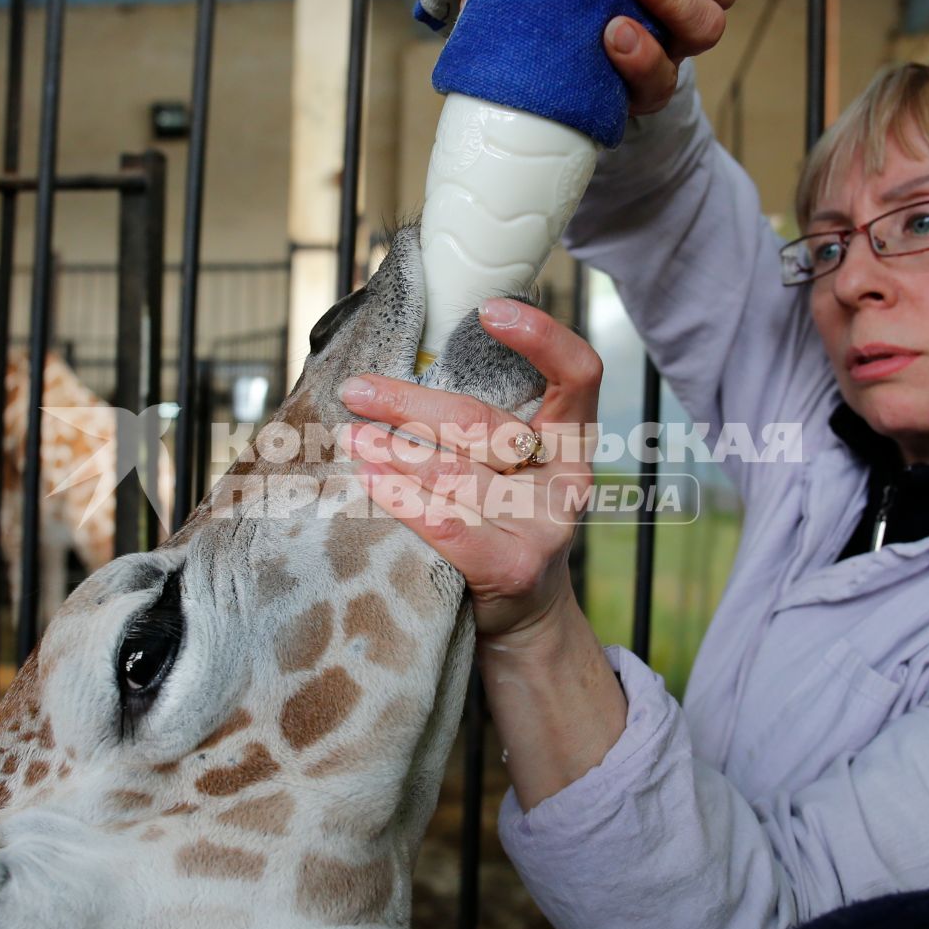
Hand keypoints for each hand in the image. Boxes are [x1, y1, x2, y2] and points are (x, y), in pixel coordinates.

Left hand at [337, 298, 601, 639]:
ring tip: (351, 434)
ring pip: (455, 471)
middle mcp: (568, 478)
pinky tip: (368, 477)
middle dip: (411, 402)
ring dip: (392, 449)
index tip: (489, 309)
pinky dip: (398, 495)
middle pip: (484, 423)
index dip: (541, 336)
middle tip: (358, 389)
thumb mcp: (510, 470)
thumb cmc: (500, 526)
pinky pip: (444, 519)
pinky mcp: (514, 563)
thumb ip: (480, 429)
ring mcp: (546, 523)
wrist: (521, 618)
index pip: (578, 373)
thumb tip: (393, 375)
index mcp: (572, 441)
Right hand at [459, 0, 746, 116]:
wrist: (596, 19)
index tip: (612, 34)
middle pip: (696, 33)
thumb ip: (502, 11)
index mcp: (634, 79)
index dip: (640, 63)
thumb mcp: (529, 35)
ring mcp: (691, 8)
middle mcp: (670, 46)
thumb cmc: (560, 37)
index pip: (651, 85)